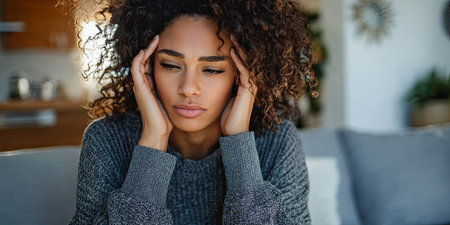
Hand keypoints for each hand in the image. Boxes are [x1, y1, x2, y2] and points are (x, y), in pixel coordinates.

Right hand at [131, 35, 172, 150]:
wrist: (158, 132)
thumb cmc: (167, 119)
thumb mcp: (173, 100)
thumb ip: (176, 91)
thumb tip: (190, 86)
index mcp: (151, 87)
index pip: (151, 65)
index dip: (157, 54)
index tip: (167, 44)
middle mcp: (143, 85)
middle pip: (145, 61)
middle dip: (151, 49)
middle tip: (160, 36)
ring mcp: (139, 86)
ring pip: (139, 61)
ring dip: (147, 49)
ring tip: (155, 39)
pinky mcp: (139, 88)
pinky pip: (136, 68)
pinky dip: (141, 57)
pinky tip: (148, 49)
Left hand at [220, 36, 257, 135]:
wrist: (232, 133)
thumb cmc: (223, 117)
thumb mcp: (218, 98)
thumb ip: (215, 86)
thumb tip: (202, 78)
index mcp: (241, 84)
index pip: (239, 62)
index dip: (233, 50)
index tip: (223, 39)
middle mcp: (247, 83)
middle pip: (244, 60)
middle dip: (238, 46)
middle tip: (230, 33)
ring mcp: (249, 86)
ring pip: (246, 63)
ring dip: (240, 49)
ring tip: (233, 37)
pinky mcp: (249, 91)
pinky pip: (245, 72)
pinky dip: (239, 61)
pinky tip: (232, 52)